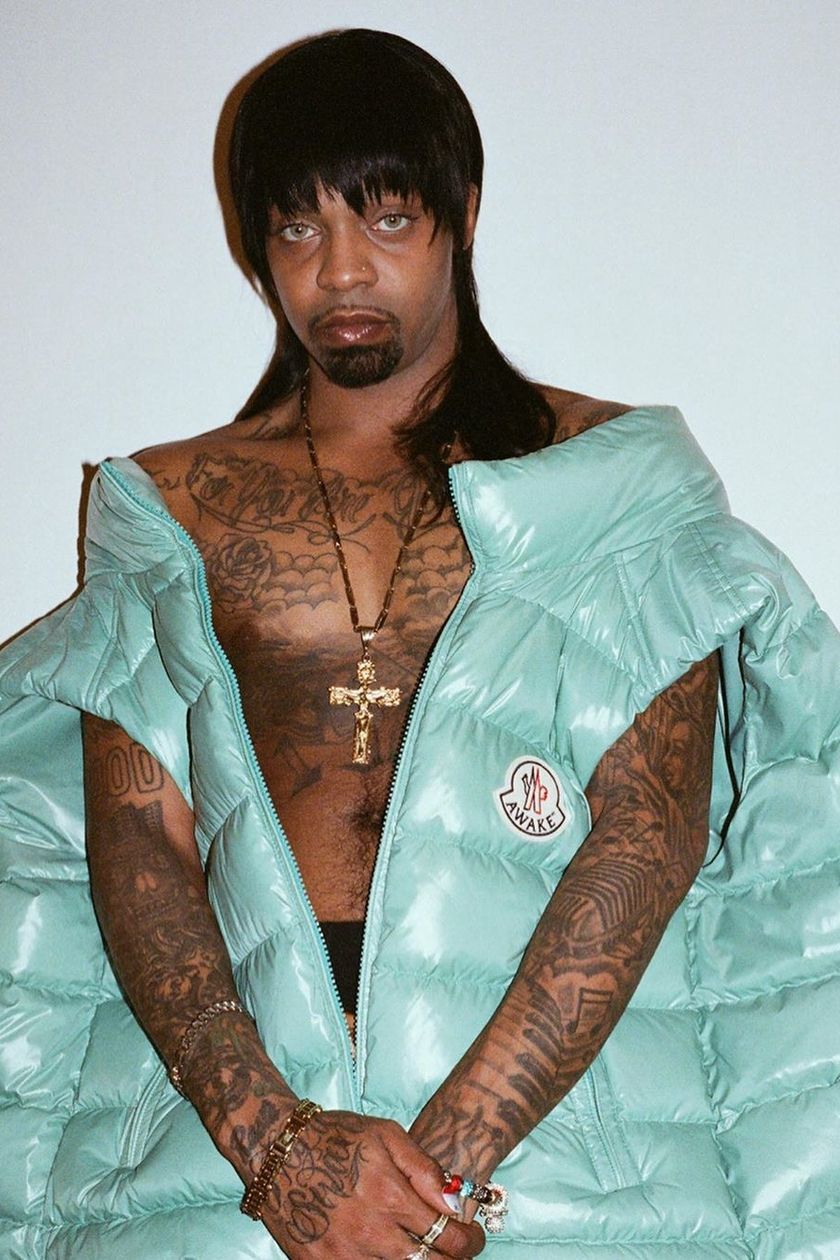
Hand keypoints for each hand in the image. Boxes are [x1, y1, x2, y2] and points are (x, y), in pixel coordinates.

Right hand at [257, 1109, 484, 1258]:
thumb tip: (456, 1198)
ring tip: (422, 1252)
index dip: (470, 1242)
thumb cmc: (334, 1137)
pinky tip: (386, 1255)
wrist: (276, 1152)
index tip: (473, 1237)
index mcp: (390, 1196)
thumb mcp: (385, 1134)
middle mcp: (371, 1232)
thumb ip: (424, 1168)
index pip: (448, 1237)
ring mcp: (345, 1255)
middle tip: (456, 1251)